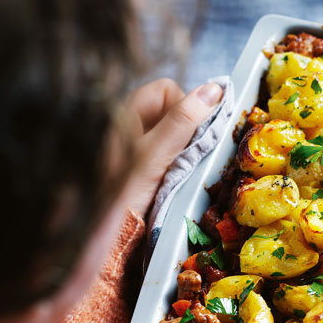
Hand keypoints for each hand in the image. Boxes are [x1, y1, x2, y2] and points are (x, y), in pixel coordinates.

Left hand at [112, 79, 223, 216]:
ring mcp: (137, 147)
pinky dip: (180, 163)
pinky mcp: (145, 167)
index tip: (188, 134)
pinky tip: (173, 180)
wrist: (107, 233)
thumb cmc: (124, 193)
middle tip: (181, 156)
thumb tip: (214, 89)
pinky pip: (172, 153)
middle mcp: (131, 125)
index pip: (167, 89)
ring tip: (176, 171)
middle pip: (173, 109)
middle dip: (187, 129)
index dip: (184, 106)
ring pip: (176, 133)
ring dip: (185, 149)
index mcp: (126, 113)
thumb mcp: (156, 153)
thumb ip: (183, 120)